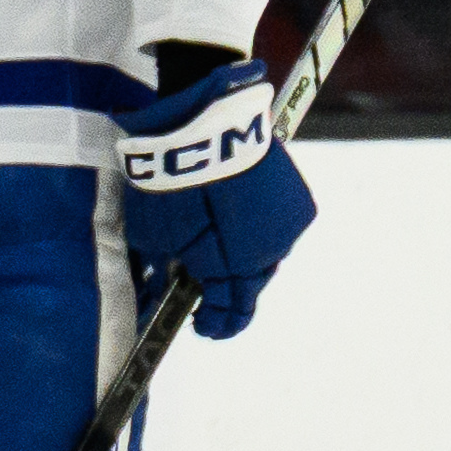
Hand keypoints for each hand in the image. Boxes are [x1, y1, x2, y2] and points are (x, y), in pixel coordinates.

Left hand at [117, 55, 315, 338]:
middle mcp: (267, 256)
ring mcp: (286, 229)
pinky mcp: (298, 203)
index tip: (201, 325)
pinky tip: (242, 213)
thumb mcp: (152, 235)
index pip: (229, 315)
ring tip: (224, 237)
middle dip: (228, 286)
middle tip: (206, 280)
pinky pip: (278, 226)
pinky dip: (261, 225)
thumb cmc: (169, 183)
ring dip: (247, 253)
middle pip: (250, 285)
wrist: (201, 125)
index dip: (215, 324)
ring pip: (268, 254)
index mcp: (231, 271)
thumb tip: (159, 287)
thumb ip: (162, 268)